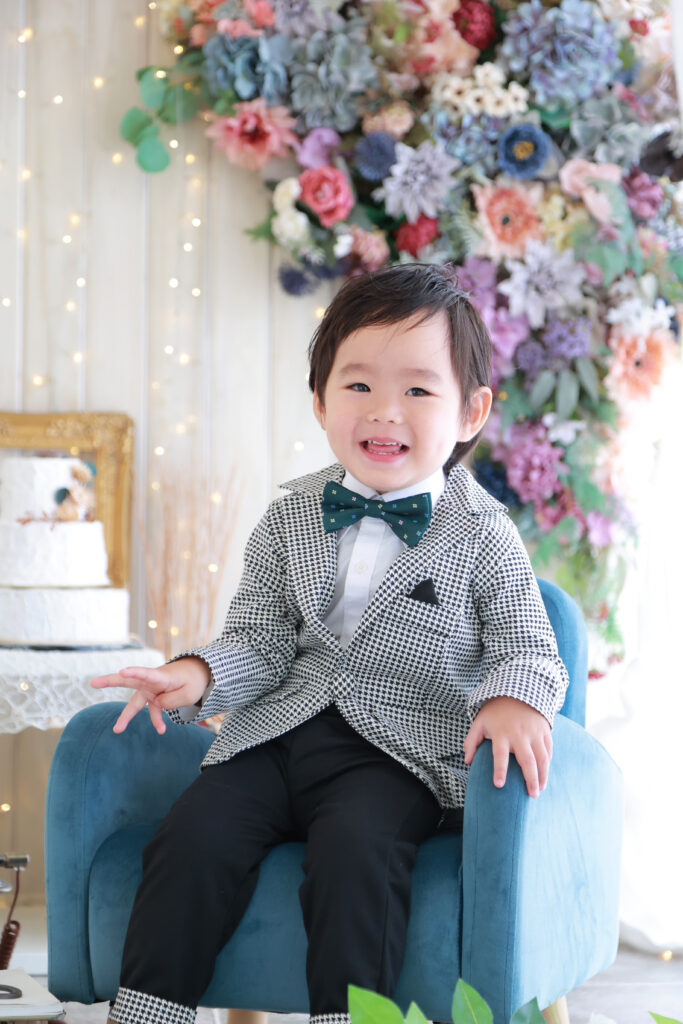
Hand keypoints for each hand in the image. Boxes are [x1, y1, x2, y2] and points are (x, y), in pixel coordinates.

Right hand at [90, 656, 210, 734]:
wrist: (197, 674)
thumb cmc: (193, 681)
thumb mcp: (189, 694)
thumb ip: (171, 701)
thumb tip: (156, 705)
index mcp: (161, 676)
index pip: (146, 674)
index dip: (134, 672)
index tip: (123, 671)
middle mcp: (152, 681)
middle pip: (128, 681)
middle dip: (110, 682)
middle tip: (92, 682)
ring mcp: (151, 689)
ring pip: (134, 701)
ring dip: (127, 716)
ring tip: (116, 730)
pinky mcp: (154, 696)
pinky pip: (152, 710)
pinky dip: (157, 720)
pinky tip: (161, 730)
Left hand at [463, 696, 551, 797]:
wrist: (516, 691)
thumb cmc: (495, 712)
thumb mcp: (479, 723)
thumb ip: (471, 742)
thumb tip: (467, 762)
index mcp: (501, 733)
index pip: (499, 755)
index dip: (499, 770)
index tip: (499, 785)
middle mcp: (519, 734)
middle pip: (527, 760)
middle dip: (530, 779)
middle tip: (531, 796)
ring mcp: (534, 732)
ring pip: (542, 757)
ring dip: (542, 775)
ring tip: (539, 789)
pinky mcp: (544, 730)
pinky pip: (548, 749)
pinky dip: (547, 763)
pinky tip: (544, 774)